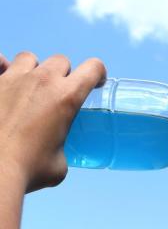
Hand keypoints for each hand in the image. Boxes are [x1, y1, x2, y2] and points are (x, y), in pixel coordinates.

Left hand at [0, 52, 105, 192]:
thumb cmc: (26, 170)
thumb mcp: (58, 164)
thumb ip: (59, 148)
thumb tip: (52, 152)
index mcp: (67, 97)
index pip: (93, 68)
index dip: (98, 74)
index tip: (94, 83)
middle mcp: (43, 81)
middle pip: (61, 61)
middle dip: (63, 75)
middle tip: (56, 94)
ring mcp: (13, 79)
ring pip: (29, 58)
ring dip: (33, 70)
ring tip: (27, 88)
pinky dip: (1, 66)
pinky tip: (1, 78)